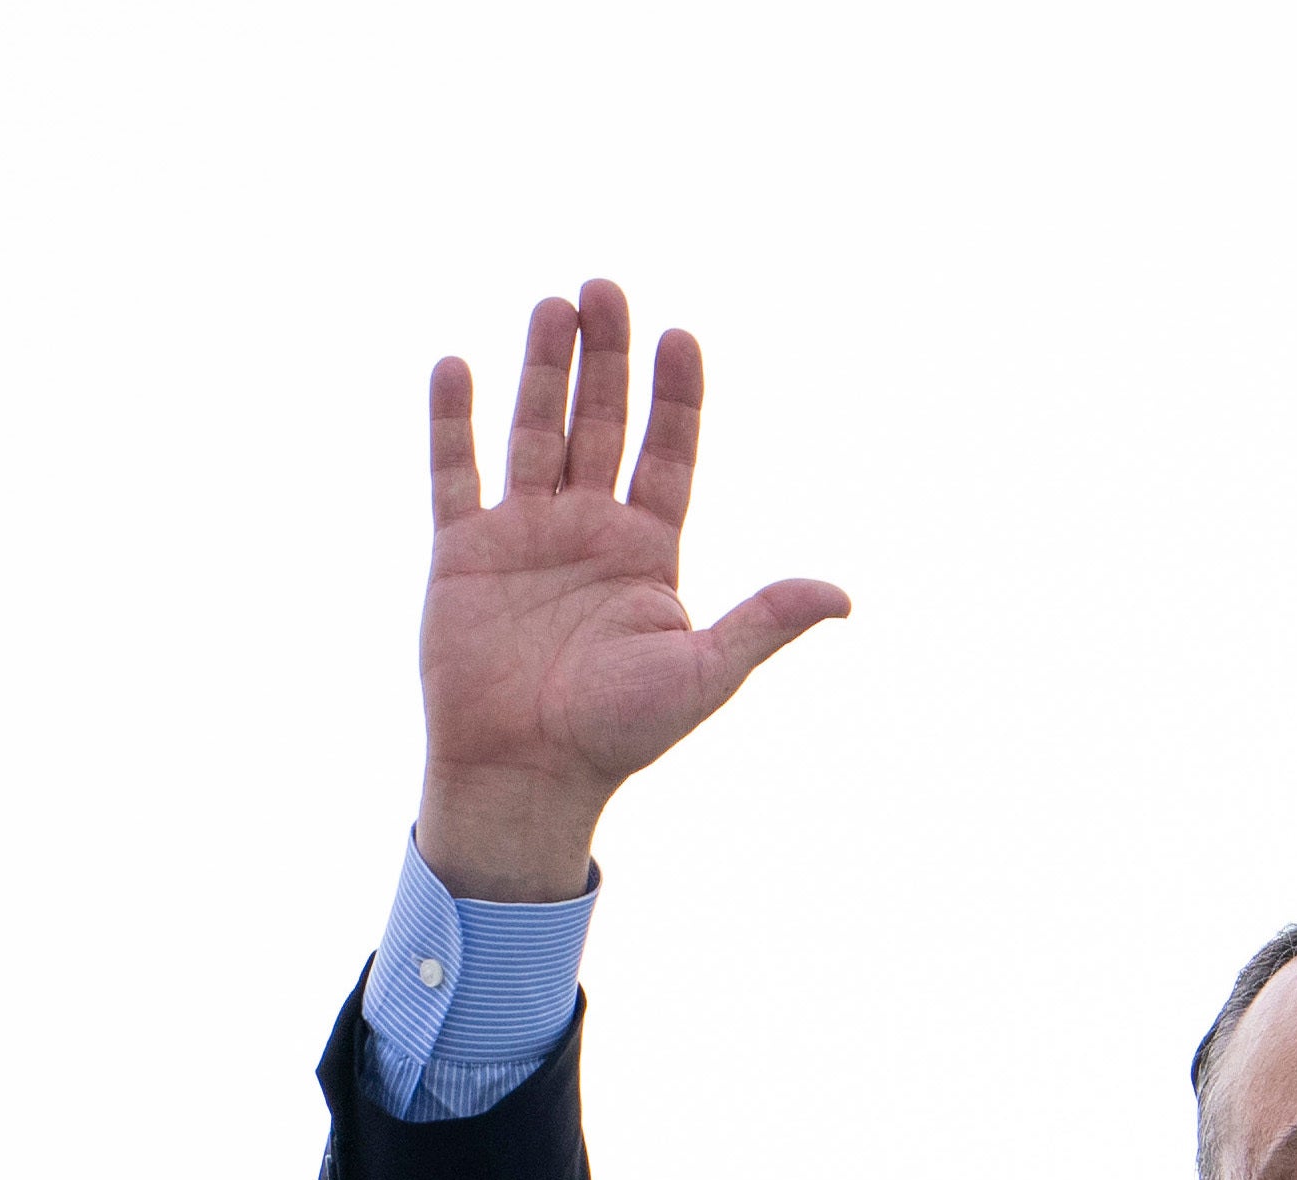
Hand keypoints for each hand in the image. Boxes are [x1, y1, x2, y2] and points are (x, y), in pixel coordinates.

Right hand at [412, 280, 848, 899]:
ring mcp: (524, 534)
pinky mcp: (463, 551)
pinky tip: (459, 366)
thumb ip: (764, 623)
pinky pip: (455, 473)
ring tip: (553, 304)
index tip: (681, 336)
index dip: (676, 397)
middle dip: (606, 358)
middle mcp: (589, 530)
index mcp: (649, 553)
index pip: (668, 454)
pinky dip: (454, 422)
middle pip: (602, 424)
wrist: (527, 774)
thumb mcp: (703, 673)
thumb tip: (842, 596)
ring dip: (542, 370)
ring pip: (535, 431)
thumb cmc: (620, 733)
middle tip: (607, 288)